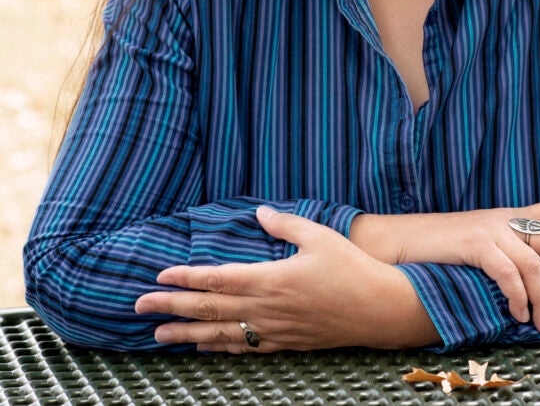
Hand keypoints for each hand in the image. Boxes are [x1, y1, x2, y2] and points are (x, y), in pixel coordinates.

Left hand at [134, 207, 438, 352]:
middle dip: (171, 307)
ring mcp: (273, 330)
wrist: (378, 309)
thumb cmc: (351, 268)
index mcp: (270, 279)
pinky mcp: (285, 343)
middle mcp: (265, 309)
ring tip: (159, 335)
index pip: (217, 280)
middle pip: (209, 310)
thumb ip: (285, 224)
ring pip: (220, 335)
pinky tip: (203, 346)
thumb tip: (259, 212)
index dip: (186, 277)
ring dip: (186, 333)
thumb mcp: (318, 236)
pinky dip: (218, 347)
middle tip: (138, 308)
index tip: (159, 275)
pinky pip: (243, 348)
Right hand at [350, 201, 539, 333]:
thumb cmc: (441, 250)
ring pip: (535, 264)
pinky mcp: (475, 242)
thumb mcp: (480, 244)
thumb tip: (536, 284)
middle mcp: (505, 218)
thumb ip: (507, 253)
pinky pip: (509, 273)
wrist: (401, 239)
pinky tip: (517, 314)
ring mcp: (491, 228)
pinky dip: (518, 297)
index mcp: (509, 216)